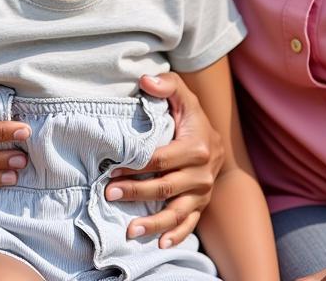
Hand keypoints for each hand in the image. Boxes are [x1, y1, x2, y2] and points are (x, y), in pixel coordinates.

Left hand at [105, 73, 223, 247]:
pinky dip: (176, 235)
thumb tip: (145, 80)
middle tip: (109, 194)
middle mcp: (202, 173)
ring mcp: (202, 192)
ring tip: (129, 230)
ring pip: (177, 211)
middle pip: (165, 187)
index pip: (161, 159)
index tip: (113, 169)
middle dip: (136, 192)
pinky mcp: (201, 205)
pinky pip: (189, 223)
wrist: (216, 140)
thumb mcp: (182, 95)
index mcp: (196, 146)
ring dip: (153, 223)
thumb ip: (166, 85)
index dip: (136, 165)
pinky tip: (159, 244)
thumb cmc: (191, 116)